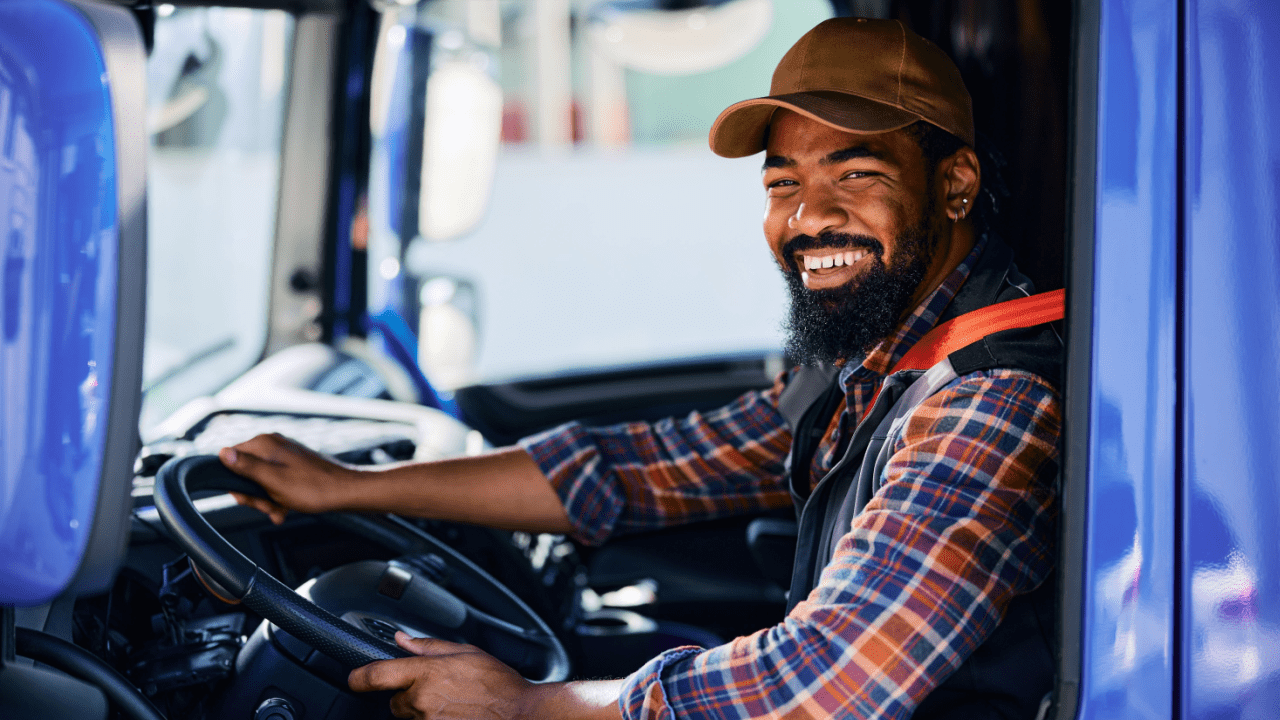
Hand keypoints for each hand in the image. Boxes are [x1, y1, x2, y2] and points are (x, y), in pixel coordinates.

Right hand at [218, 433, 358, 523]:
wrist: (346, 492)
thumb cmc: (314, 488)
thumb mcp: (273, 481)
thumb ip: (246, 467)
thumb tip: (222, 453)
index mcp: (264, 444)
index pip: (230, 461)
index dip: (237, 485)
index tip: (251, 499)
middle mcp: (272, 444)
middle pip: (245, 472)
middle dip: (255, 495)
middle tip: (269, 507)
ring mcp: (283, 454)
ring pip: (260, 480)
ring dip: (267, 499)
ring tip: (280, 510)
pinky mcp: (293, 465)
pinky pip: (275, 481)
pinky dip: (278, 496)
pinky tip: (286, 508)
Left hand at [348, 632, 542, 719]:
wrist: (521, 716)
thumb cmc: (500, 685)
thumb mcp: (466, 653)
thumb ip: (429, 646)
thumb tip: (401, 639)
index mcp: (426, 673)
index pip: (377, 675)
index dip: (359, 677)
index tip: (354, 678)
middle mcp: (422, 701)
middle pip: (395, 701)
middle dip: (409, 695)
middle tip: (438, 689)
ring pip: (412, 717)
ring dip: (424, 710)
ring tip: (454, 703)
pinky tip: (456, 714)